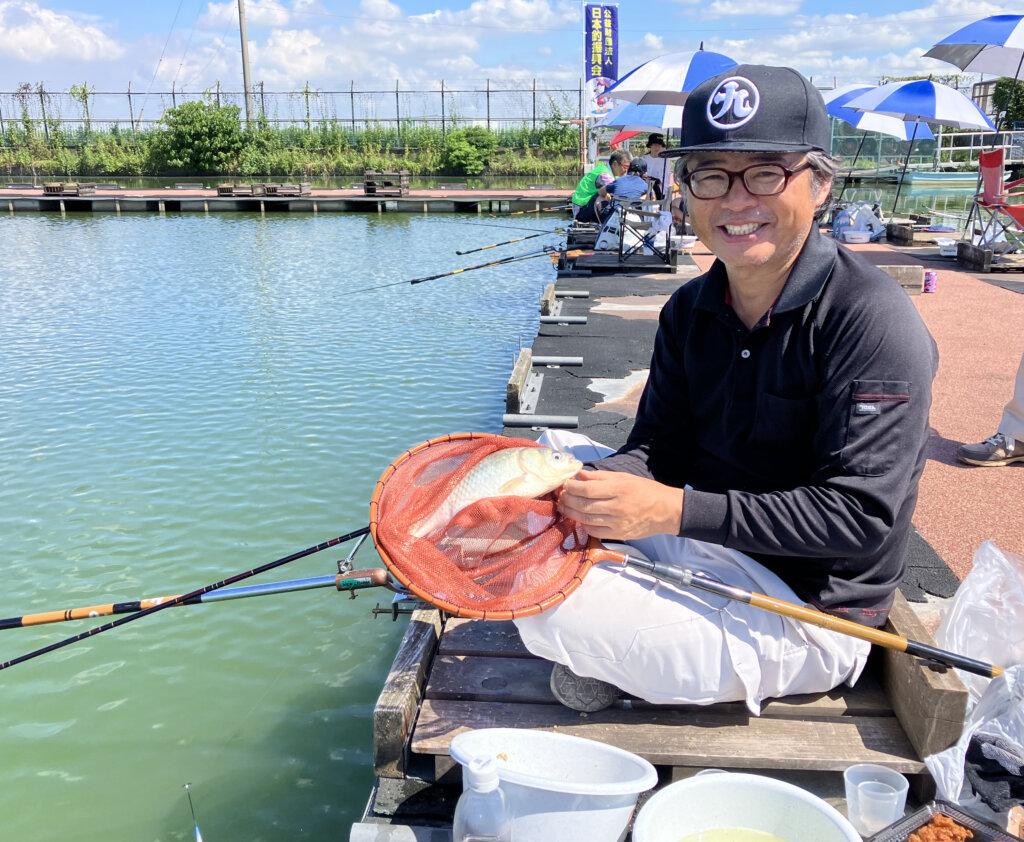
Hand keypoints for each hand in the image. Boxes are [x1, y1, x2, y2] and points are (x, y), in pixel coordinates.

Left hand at [558, 470, 683, 540]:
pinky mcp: (618, 534)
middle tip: (561, 496)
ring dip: (571, 513)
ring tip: (564, 507)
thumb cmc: (645, 490)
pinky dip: (584, 525)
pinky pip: (595, 531)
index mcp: (619, 489)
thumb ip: (600, 477)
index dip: (572, 487)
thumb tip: (580, 474)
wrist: (666, 511)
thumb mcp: (624, 477)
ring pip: (586, 519)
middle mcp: (617, 507)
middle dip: (568, 500)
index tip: (565, 484)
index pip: (587, 489)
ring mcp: (617, 522)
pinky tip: (579, 519)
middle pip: (584, 505)